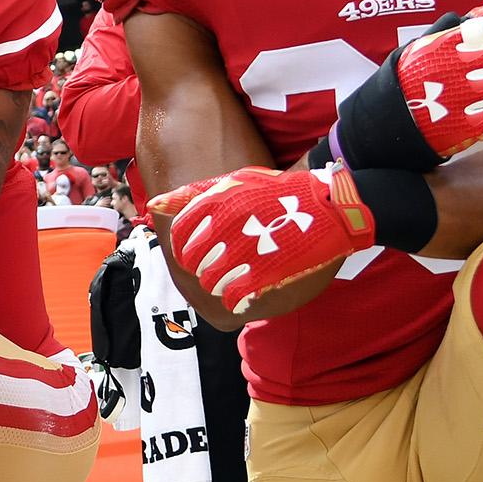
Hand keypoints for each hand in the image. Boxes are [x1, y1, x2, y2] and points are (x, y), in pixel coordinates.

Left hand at [152, 162, 375, 317]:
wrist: (329, 206)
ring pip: (210, 282)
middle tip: (217, 268)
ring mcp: (246, 250)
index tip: (197, 253)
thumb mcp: (234, 182)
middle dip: (201, 269)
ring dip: (218, 285)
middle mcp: (227, 224)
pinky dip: (234, 299)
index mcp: (218, 201)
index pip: (180, 236)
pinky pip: (232, 297)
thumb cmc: (278, 193)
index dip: (185, 250)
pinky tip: (244, 294)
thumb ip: (192, 195)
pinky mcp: (264, 273)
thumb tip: (153, 206)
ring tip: (232, 280)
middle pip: (193, 262)